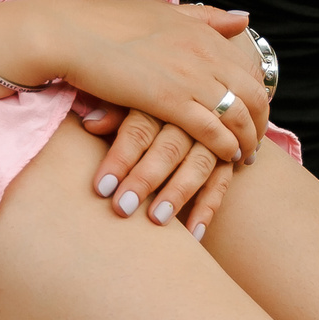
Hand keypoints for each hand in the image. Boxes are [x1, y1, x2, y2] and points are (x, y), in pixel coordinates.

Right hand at [0, 0, 268, 232]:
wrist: (70, 34)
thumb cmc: (107, 21)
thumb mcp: (164, 11)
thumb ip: (205, 18)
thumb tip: (244, 21)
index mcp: (203, 31)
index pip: (249, 68)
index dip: (257, 94)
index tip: (254, 112)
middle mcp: (205, 52)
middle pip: (253, 94)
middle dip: (259, 123)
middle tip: (254, 143)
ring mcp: (190, 76)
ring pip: (238, 115)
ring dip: (246, 140)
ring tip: (243, 158)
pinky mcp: (170, 100)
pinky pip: (212, 130)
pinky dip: (225, 147)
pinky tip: (225, 159)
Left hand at [77, 101, 239, 237]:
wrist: (203, 86)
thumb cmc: (150, 96)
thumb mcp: (130, 94)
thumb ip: (112, 108)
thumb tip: (90, 123)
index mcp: (159, 99)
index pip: (139, 128)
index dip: (121, 157)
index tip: (102, 188)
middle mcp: (189, 117)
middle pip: (170, 147)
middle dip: (146, 179)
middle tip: (123, 208)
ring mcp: (214, 136)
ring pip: (200, 163)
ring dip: (178, 193)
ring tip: (156, 220)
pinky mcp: (229, 155)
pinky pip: (222, 181)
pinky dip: (208, 207)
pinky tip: (194, 233)